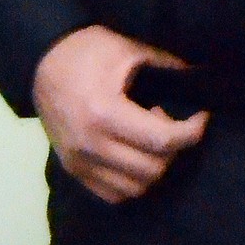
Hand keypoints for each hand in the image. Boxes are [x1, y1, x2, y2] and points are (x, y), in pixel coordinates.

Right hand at [32, 25, 208, 203]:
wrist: (43, 62)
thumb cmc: (88, 51)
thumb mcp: (129, 49)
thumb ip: (166, 66)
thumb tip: (199, 78)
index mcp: (105, 112)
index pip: (162, 140)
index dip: (191, 132)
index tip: (201, 117)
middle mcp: (90, 145)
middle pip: (152, 169)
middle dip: (174, 149)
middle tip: (172, 123)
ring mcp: (79, 163)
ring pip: (135, 189)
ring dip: (154, 168)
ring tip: (151, 139)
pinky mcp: (72, 171)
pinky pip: (113, 195)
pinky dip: (133, 182)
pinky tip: (136, 156)